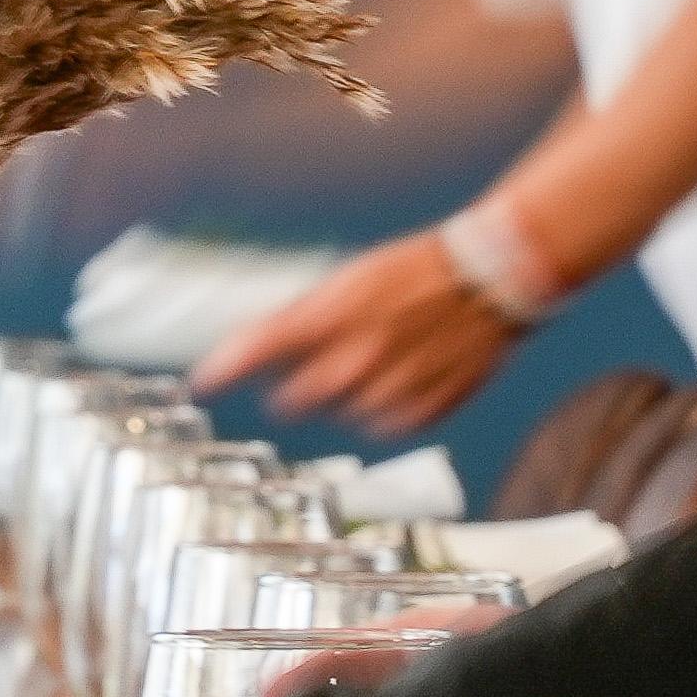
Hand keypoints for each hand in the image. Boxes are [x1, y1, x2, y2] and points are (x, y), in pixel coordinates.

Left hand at [196, 230, 521, 433]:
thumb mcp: (352, 278)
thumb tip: (257, 343)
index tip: (203, 381)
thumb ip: (303, 315)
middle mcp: (356, 361)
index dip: (222, 370)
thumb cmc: (420, 270)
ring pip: (340, 416)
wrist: (492, 277)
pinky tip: (399, 377)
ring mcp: (390, 392)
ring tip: (373, 362)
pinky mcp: (423, 412)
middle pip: (292, 402)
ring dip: (343, 398)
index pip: (257, 351)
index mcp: (333, 318)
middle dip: (291, 390)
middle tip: (306, 370)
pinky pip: (383, 426)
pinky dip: (382, 409)